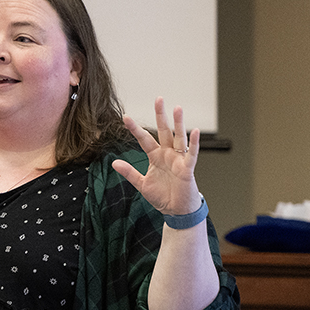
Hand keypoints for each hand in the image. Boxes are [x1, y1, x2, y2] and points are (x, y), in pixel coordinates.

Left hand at [115, 97, 202, 215]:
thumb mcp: (141, 184)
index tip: (125, 117)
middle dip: (161, 116)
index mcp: (155, 156)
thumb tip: (114, 163)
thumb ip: (129, 173)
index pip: (144, 139)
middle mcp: (168, 154)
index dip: (135, 129)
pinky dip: (194, 143)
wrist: (176, 210)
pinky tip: (195, 131)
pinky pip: (191, 154)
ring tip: (177, 108)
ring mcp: (178, 159)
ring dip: (178, 123)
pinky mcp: (187, 168)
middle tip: (159, 99)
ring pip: (178, 137)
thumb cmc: (162, 196)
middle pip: (163, 131)